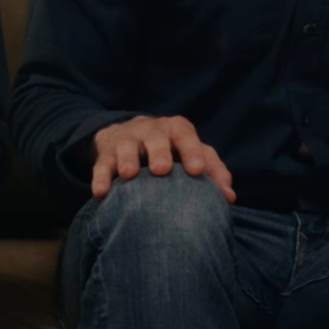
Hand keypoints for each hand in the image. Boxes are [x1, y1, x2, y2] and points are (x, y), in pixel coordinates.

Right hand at [90, 115, 234, 201]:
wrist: (127, 135)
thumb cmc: (171, 151)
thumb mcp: (192, 154)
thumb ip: (212, 172)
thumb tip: (229, 197)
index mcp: (176, 130)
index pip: (186, 136)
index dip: (192, 151)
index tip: (197, 171)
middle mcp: (152, 131)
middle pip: (156, 138)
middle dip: (159, 152)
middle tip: (162, 170)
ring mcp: (127, 141)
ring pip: (127, 147)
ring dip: (127, 160)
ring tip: (128, 175)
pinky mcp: (106, 155)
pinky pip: (102, 165)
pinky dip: (100, 177)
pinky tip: (100, 192)